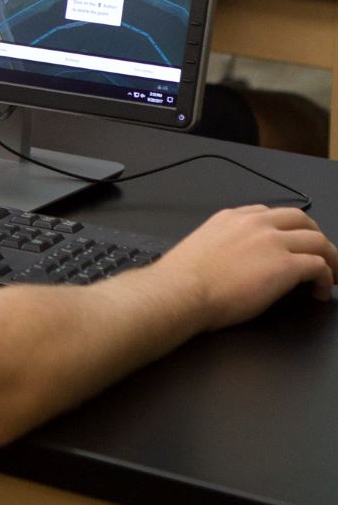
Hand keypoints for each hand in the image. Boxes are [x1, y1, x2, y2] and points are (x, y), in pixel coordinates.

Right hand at [156, 204, 337, 328]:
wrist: (182, 291)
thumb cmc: (182, 280)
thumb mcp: (202, 247)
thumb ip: (222, 245)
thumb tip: (231, 262)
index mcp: (232, 217)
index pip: (270, 214)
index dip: (286, 230)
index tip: (289, 244)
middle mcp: (256, 223)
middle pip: (301, 219)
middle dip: (315, 236)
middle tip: (321, 255)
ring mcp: (273, 242)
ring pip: (317, 240)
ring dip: (329, 257)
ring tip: (332, 274)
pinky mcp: (286, 265)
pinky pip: (318, 265)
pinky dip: (325, 277)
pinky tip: (320, 291)